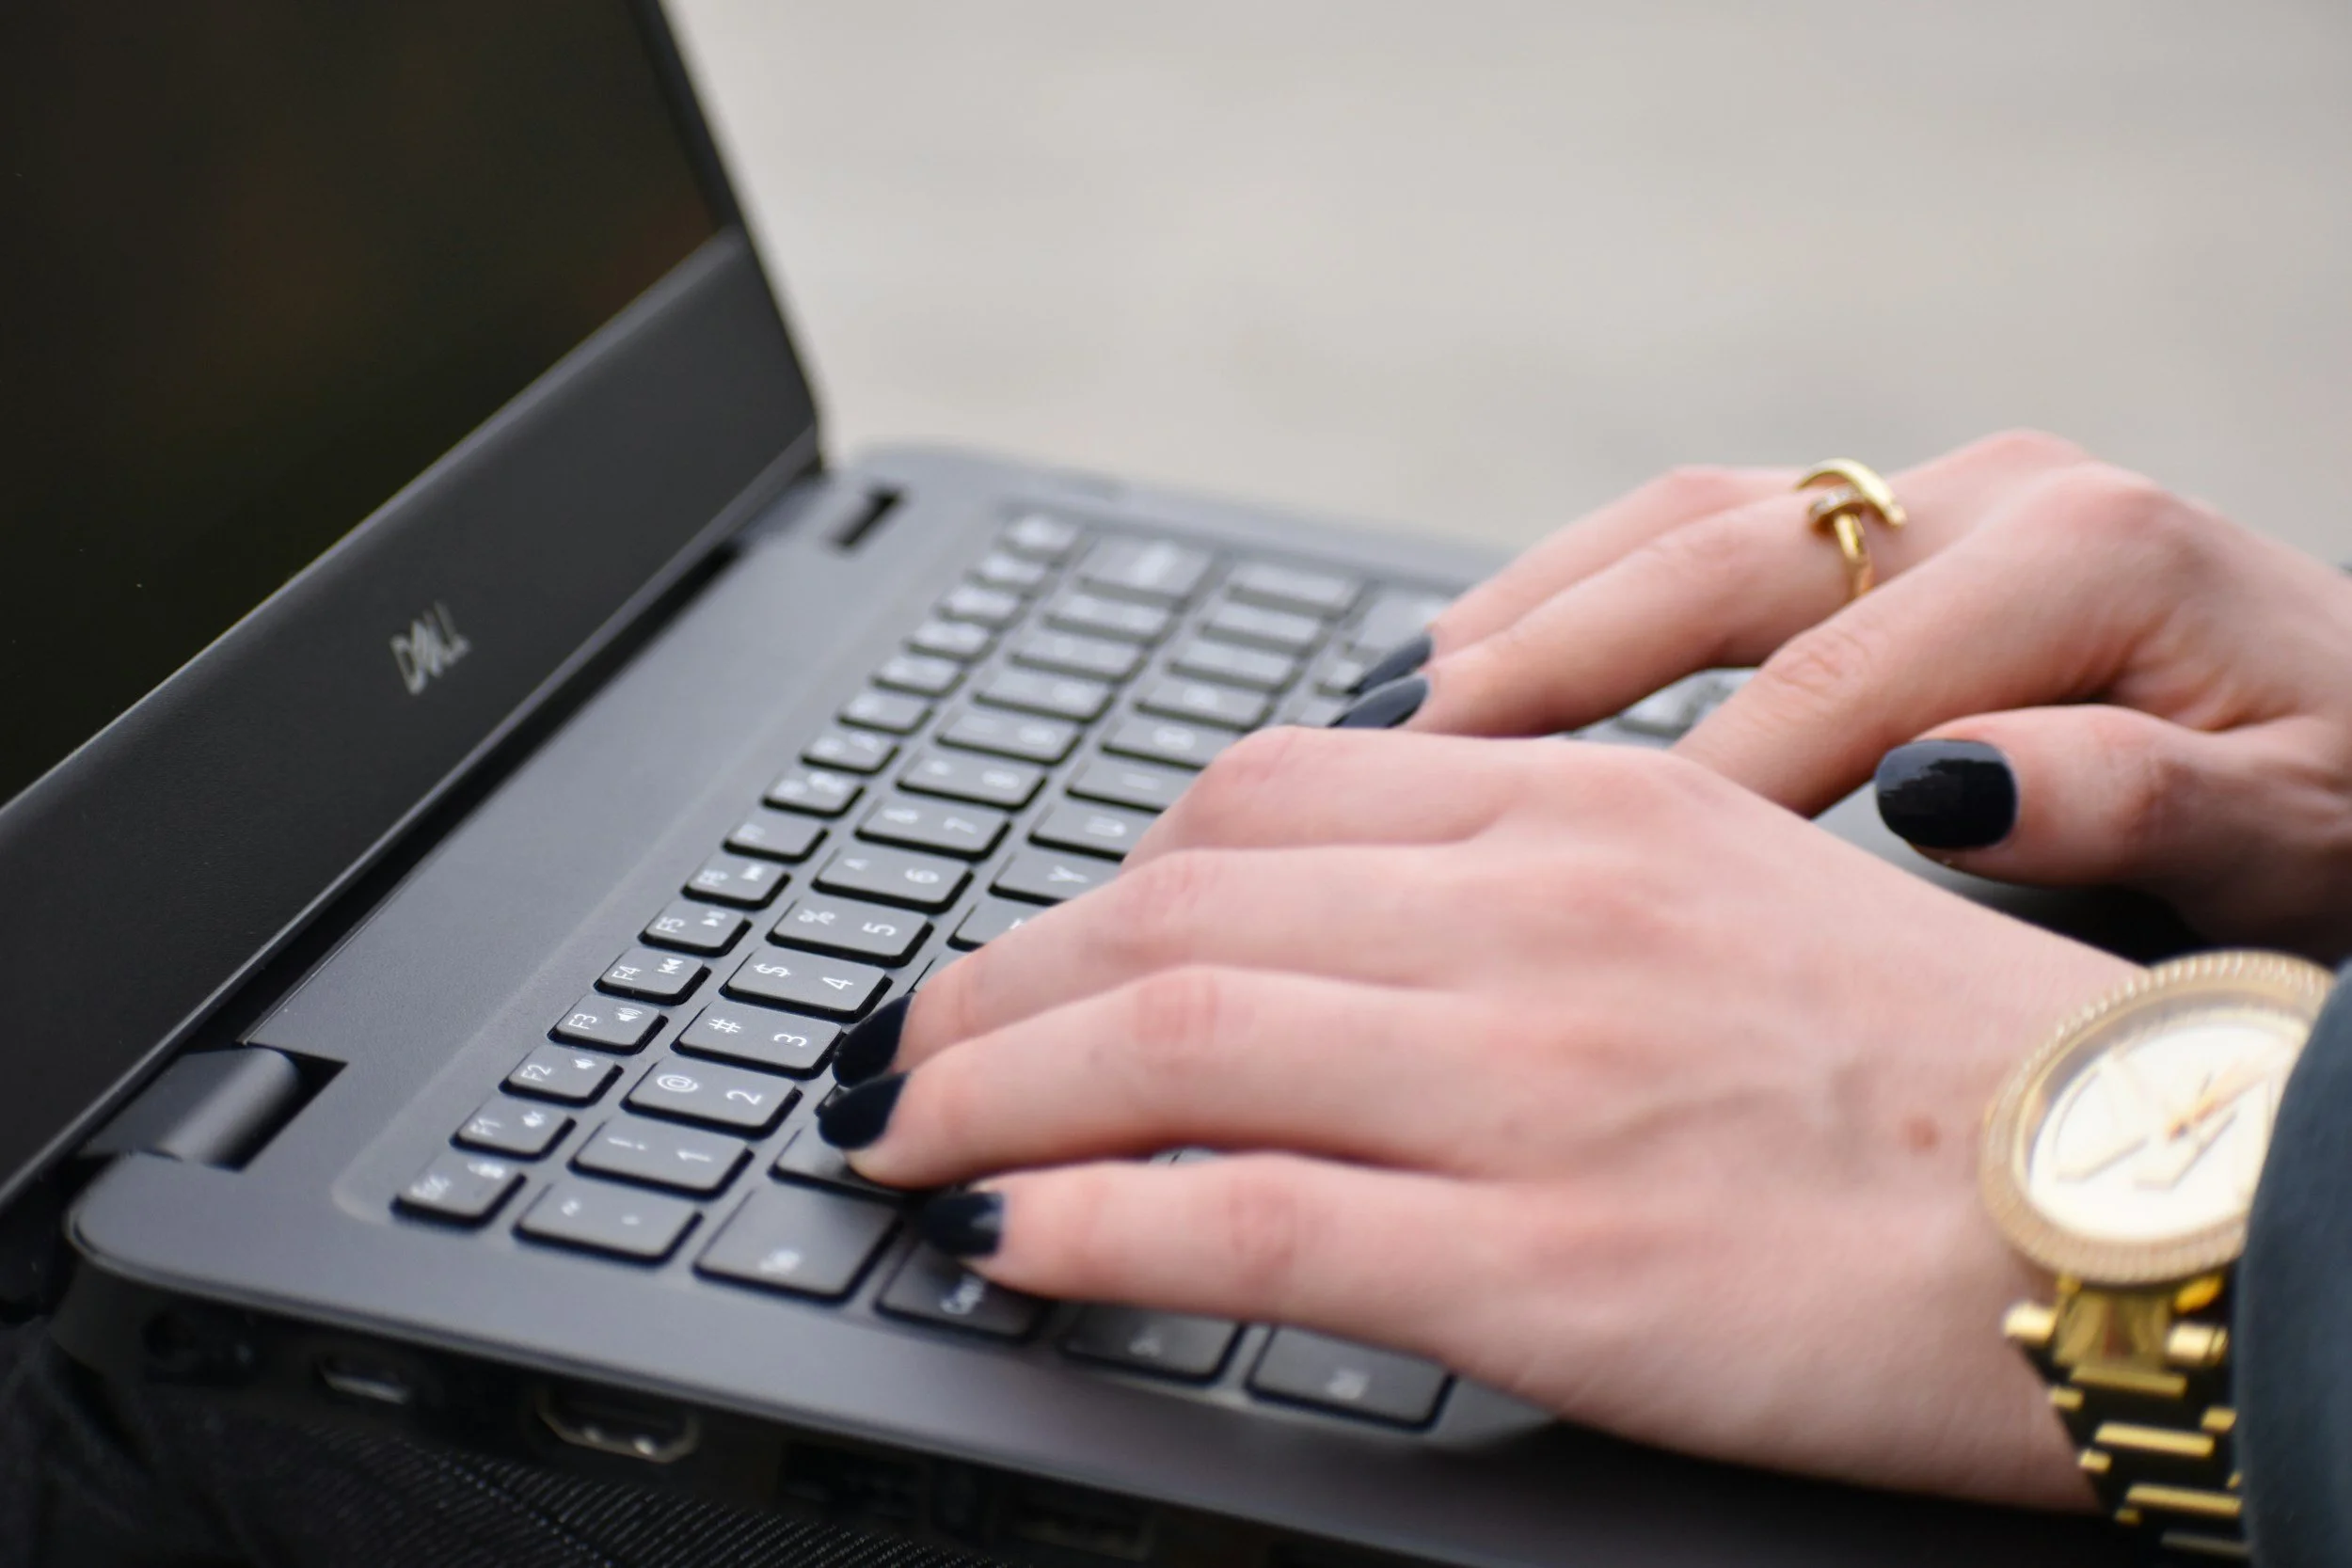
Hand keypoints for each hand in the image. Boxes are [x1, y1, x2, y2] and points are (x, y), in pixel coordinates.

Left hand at [828, 730, 2134, 1507]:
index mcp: (1579, 808)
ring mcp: (1530, 1084)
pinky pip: (1243, 1219)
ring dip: (986, 1091)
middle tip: (902, 1046)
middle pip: (1171, 909)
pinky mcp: (1545, 1263)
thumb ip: (1521, 874)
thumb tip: (1328, 912)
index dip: (1092, 880)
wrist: (2146, 1202)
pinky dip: (1087, 1223)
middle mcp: (1534, 916)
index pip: (1250, 801)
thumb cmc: (1933, 1062)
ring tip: (898, 1139)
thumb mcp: (1719, 886)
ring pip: (1169, 1043)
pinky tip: (1003, 1240)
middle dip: (993, 984)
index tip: (1024, 946)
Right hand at [1367, 432, 2351, 954]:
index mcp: (2089, 560)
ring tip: (1386, 709)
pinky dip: (1579, 598)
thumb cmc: (2350, 809)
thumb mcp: (2299, 837)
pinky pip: (1703, 539)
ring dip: (1528, 613)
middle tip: (1399, 762)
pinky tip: (1484, 669)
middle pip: (1717, 558)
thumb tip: (1946, 785)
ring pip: (1683, 526)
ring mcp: (1935, 498)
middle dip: (1545, 666)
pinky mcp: (1897, 527)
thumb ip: (2142, 804)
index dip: (1691, 797)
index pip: (1837, 685)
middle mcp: (1995, 496)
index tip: (1561, 898)